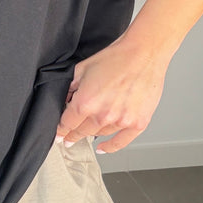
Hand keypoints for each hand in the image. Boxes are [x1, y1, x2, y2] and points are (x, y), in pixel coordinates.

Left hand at [56, 37, 170, 152]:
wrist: (143, 53)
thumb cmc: (116, 57)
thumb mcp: (83, 68)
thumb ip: (71, 87)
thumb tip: (66, 100)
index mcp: (85, 102)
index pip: (67, 123)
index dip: (60, 130)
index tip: (59, 135)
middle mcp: (102, 115)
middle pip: (81, 132)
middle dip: (73, 134)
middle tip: (68, 138)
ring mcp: (121, 121)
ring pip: (99, 134)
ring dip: (91, 134)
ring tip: (86, 133)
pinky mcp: (137, 123)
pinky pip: (121, 142)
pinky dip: (110, 147)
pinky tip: (102, 148)